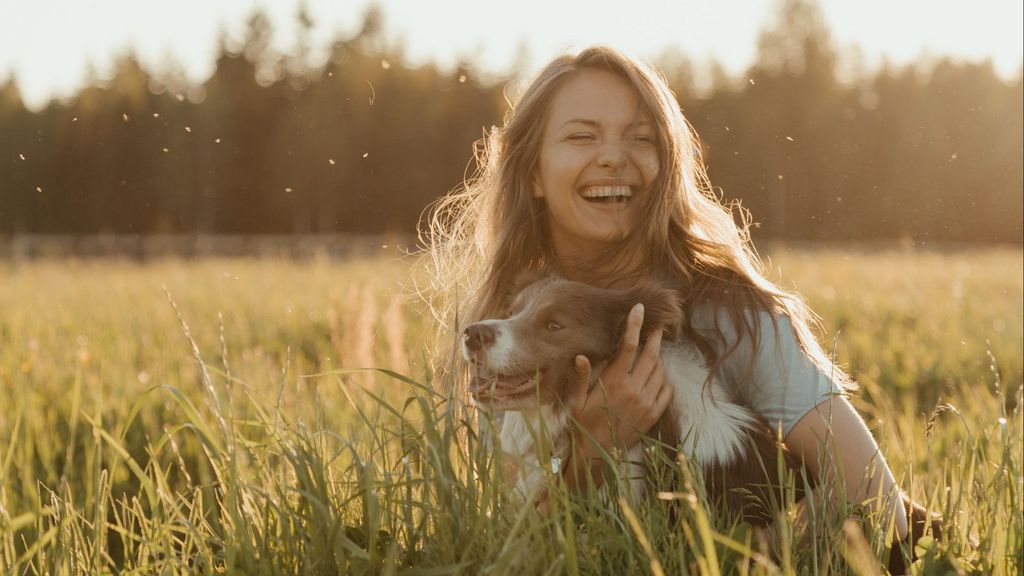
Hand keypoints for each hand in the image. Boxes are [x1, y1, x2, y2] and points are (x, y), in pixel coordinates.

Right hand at [569, 302, 673, 459]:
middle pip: (650, 355)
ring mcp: (645, 403)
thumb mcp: (577, 400)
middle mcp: (633, 390)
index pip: (628, 346)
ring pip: (660, 372)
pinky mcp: (653, 415)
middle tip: (657, 328)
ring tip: (653, 353)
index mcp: (613, 382)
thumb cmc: (582, 425)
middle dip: (654, 338)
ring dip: (658, 359)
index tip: (640, 309)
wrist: (596, 455)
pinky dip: (664, 381)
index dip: (635, 325)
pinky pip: (666, 391)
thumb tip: (581, 356)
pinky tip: (657, 378)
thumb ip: (582, 377)